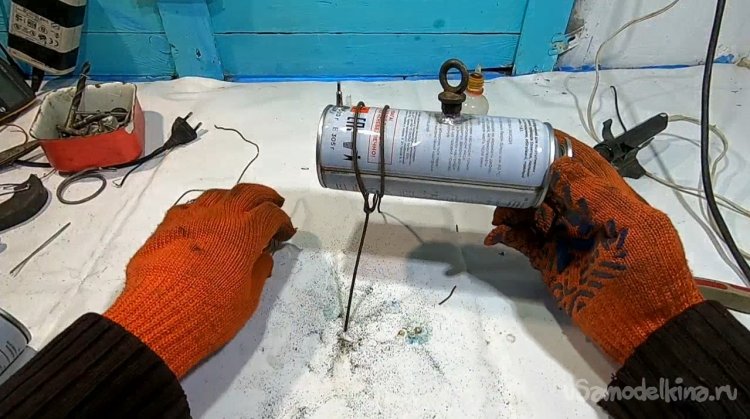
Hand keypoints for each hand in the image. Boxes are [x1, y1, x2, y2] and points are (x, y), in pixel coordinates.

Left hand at [105, 184, 294, 377]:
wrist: (157, 318)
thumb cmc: (209, 313)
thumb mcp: (247, 299)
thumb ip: (258, 272)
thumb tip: (261, 257)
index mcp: (245, 232)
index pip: (271, 214)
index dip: (282, 221)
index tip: (285, 233)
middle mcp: (220, 216)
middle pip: (247, 193)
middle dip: (264, 197)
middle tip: (272, 204)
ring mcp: (191, 217)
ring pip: (218, 195)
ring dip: (234, 199)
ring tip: (239, 209)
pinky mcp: (167, 226)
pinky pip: (191, 207)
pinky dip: (206, 210)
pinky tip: (205, 221)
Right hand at [485, 130, 702, 362]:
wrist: (645, 328)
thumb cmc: (647, 272)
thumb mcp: (630, 226)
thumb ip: (595, 193)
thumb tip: (558, 164)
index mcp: (611, 200)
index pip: (583, 164)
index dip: (559, 148)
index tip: (531, 137)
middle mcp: (586, 215)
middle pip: (549, 187)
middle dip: (526, 181)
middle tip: (504, 180)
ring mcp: (566, 239)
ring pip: (532, 213)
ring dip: (513, 209)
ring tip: (501, 216)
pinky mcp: (549, 262)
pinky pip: (524, 242)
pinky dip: (508, 236)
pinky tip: (498, 236)